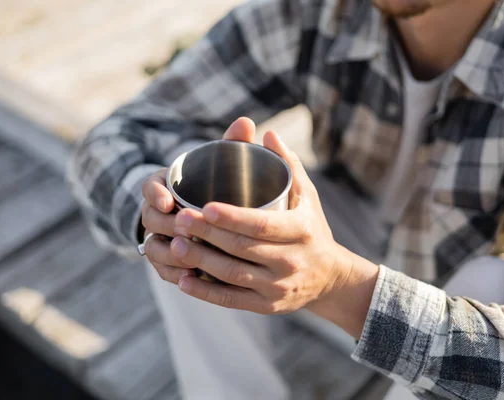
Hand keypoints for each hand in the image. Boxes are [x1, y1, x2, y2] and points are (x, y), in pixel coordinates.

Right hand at [142, 117, 256, 284]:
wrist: (212, 219)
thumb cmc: (217, 186)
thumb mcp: (223, 165)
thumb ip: (232, 145)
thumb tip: (247, 122)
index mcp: (167, 186)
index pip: (150, 186)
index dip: (155, 194)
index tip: (167, 201)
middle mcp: (158, 213)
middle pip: (151, 220)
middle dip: (165, 226)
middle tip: (185, 229)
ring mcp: (160, 238)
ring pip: (154, 248)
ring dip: (169, 253)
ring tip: (189, 256)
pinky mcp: (168, 262)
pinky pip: (163, 270)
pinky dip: (174, 274)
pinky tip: (189, 278)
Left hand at [171, 129, 379, 328]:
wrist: (330, 278)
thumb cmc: (312, 228)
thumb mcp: (307, 196)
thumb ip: (288, 164)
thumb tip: (267, 133)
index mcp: (301, 231)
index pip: (262, 225)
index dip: (232, 217)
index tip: (204, 205)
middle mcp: (291, 261)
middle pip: (242, 248)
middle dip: (207, 234)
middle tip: (178, 219)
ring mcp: (278, 286)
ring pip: (232, 275)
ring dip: (200, 261)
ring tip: (174, 244)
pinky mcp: (267, 305)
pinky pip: (232, 300)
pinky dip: (206, 292)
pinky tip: (183, 280)